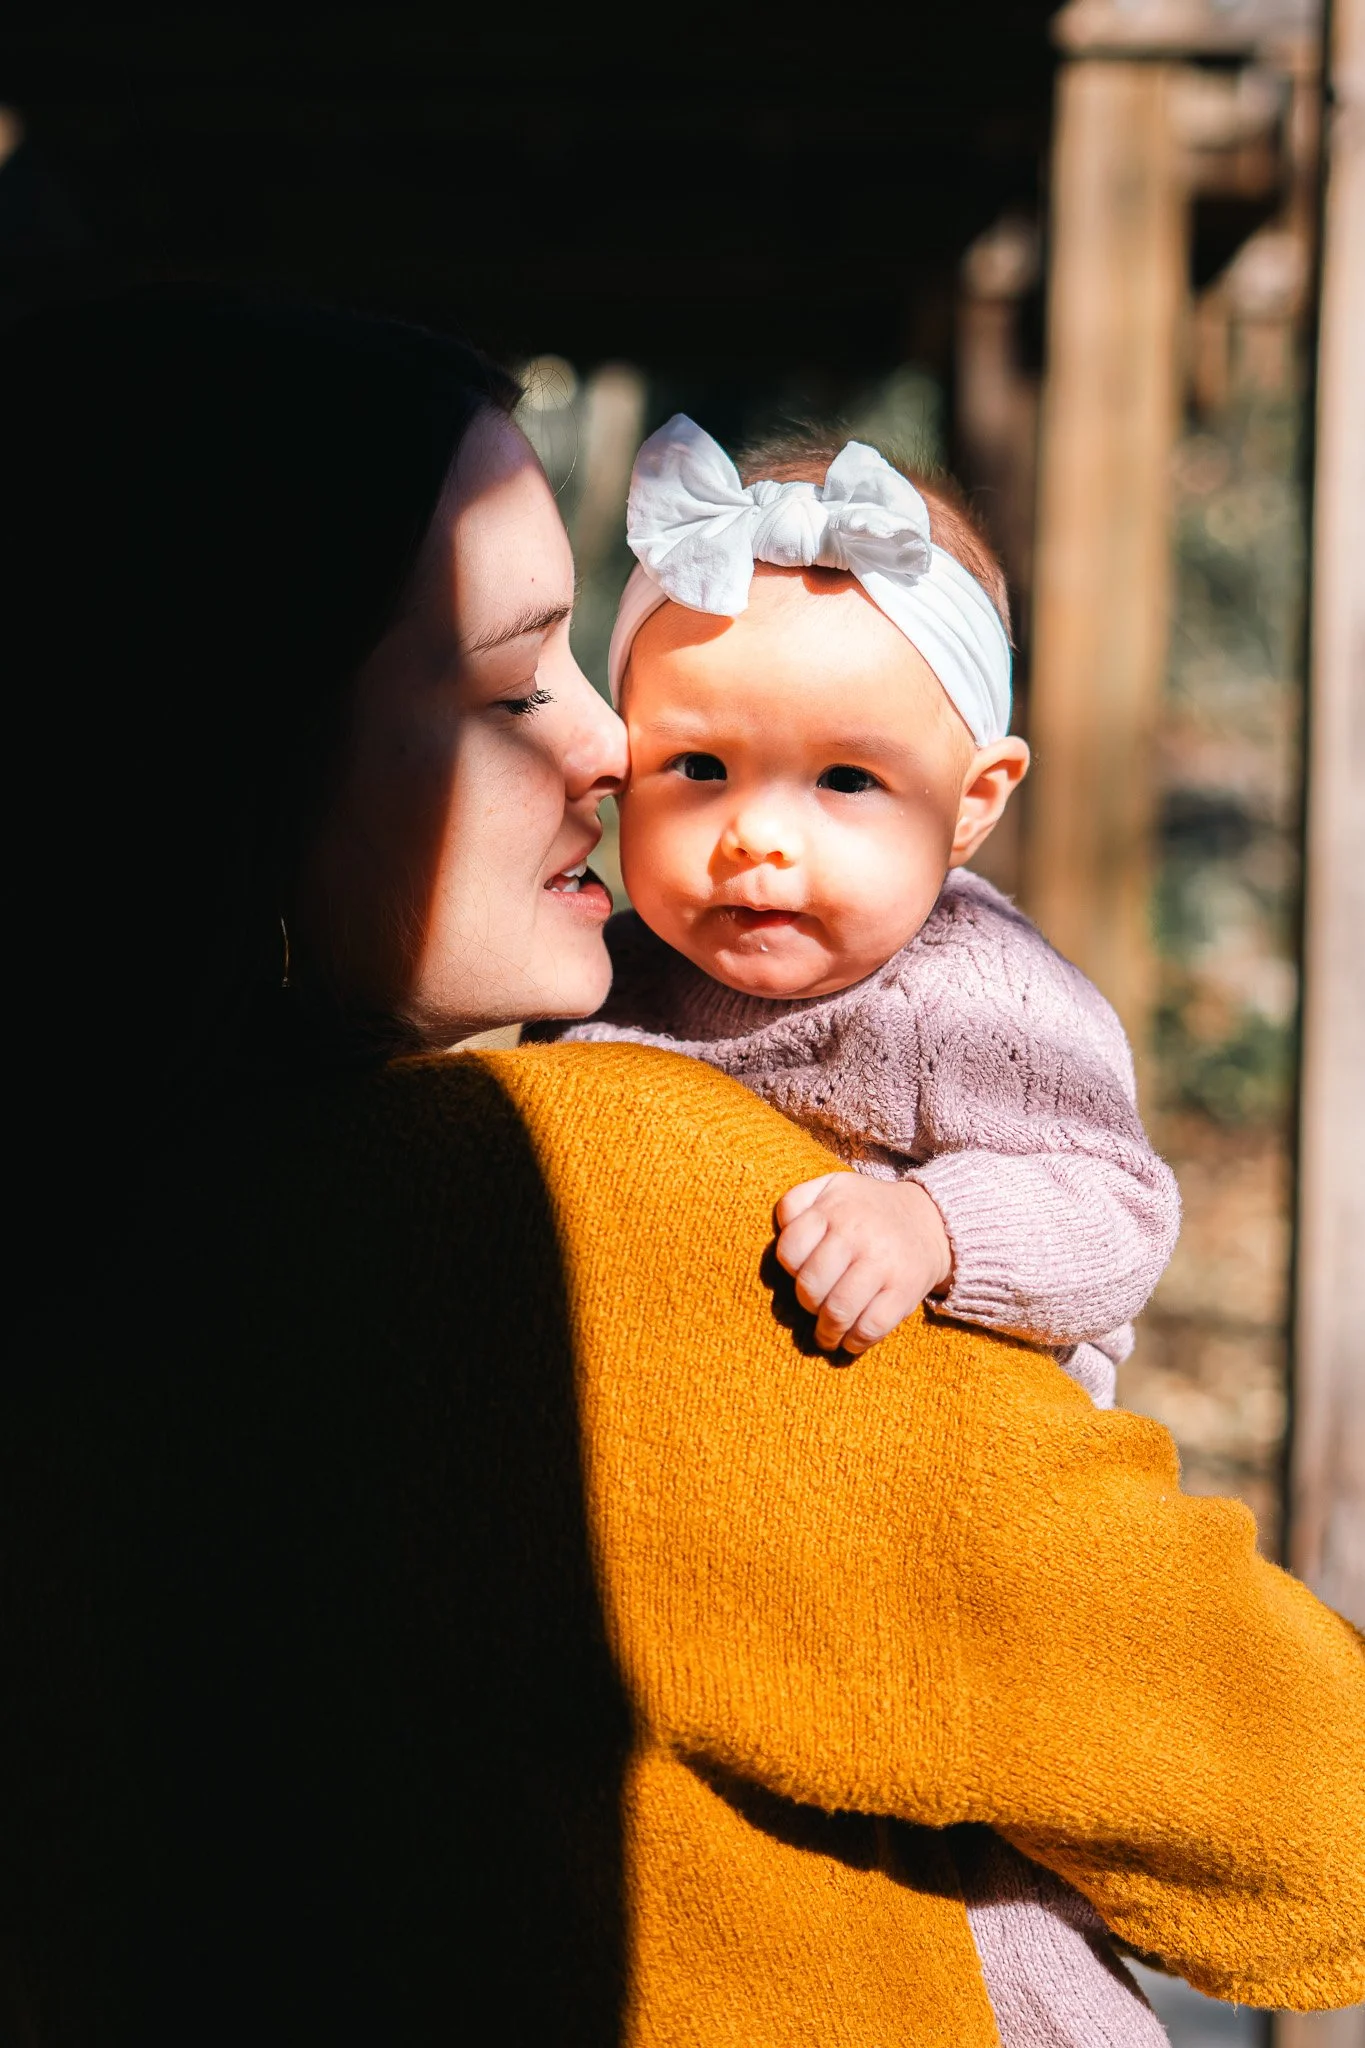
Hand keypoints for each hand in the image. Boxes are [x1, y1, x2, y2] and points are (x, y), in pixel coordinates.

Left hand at [774, 1173, 953, 1355]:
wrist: (931, 1221)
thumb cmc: (868, 1210)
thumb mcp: (832, 1188)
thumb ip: (799, 1200)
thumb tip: (781, 1228)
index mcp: (834, 1208)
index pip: (790, 1251)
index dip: (790, 1269)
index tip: (801, 1273)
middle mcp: (857, 1234)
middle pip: (811, 1286)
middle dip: (808, 1303)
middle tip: (814, 1306)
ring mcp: (882, 1264)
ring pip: (838, 1311)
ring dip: (827, 1332)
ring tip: (827, 1335)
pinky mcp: (905, 1290)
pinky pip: (871, 1326)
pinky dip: (855, 1342)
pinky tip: (851, 1341)